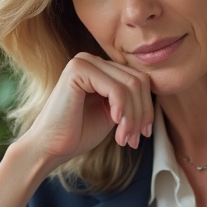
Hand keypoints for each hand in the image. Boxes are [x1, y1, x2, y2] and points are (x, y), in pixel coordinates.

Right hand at [19, 52, 153, 171]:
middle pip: (138, 80)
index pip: (139, 79)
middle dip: (142, 113)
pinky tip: (116, 126)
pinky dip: (122, 110)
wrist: (50, 147)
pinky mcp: (77, 70)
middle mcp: (91, 59)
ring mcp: (84, 61)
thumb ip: (130, 100)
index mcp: (99, 68)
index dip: (147, 107)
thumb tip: (155, 96)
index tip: (143, 133)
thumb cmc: (78, 133)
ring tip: (125, 138)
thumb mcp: (113, 113)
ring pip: (131, 85)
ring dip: (133, 116)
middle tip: (136, 139)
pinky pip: (116, 89)